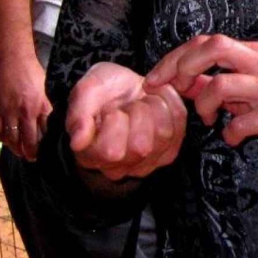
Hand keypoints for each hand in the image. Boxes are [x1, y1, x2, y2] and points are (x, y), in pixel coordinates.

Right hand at [0, 52, 50, 160]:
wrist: (12, 60)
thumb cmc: (32, 72)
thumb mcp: (47, 89)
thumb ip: (48, 106)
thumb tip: (54, 121)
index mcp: (42, 106)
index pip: (45, 132)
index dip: (46, 144)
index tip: (48, 151)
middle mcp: (26, 111)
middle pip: (29, 140)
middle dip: (31, 153)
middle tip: (33, 158)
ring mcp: (9, 111)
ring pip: (12, 138)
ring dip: (16, 149)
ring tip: (21, 153)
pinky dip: (2, 138)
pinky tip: (7, 141)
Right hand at [67, 61, 186, 180]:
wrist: (123, 89)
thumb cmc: (102, 93)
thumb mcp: (85, 92)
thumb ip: (78, 115)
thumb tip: (78, 142)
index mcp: (91, 156)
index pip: (111, 151)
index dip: (115, 122)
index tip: (110, 109)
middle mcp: (119, 167)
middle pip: (141, 145)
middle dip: (137, 112)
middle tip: (128, 104)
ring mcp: (146, 163)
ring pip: (164, 134)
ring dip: (155, 106)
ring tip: (142, 101)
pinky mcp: (168, 151)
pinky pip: (180, 125)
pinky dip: (171, 104)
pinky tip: (156, 100)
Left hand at [144, 34, 257, 168]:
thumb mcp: (249, 93)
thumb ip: (217, 84)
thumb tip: (182, 80)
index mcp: (255, 54)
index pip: (207, 42)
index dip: (174, 58)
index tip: (154, 80)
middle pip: (215, 46)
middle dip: (183, 67)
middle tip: (172, 90)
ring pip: (221, 84)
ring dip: (203, 106)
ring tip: (207, 120)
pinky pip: (240, 123)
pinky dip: (230, 135)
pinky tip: (236, 139)